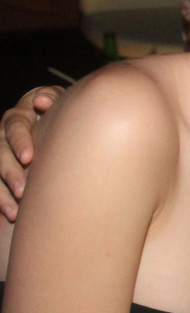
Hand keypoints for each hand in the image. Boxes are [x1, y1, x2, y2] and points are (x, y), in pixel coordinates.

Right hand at [0, 86, 61, 220]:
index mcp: (19, 116)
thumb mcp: (59, 100)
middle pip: (0, 153)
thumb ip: (51, 97)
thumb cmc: (60, 112)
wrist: (54, 122)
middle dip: (10, 173)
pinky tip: (11, 214)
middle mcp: (4, 134)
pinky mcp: (1, 170)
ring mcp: (1, 152)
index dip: (19, 142)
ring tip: (14, 212)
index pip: (14, 126)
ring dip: (1, 193)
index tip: (29, 158)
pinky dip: (1, 199)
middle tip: (23, 190)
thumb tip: (42, 101)